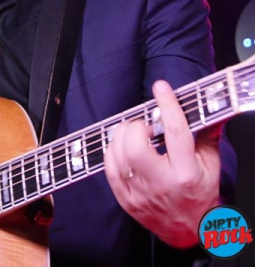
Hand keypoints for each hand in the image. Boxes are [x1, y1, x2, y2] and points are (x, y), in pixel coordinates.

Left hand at [104, 80, 220, 246]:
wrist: (189, 232)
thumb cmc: (200, 193)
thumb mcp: (211, 164)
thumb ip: (208, 135)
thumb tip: (211, 111)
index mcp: (186, 173)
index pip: (176, 132)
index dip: (167, 106)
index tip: (161, 88)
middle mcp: (161, 184)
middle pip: (136, 146)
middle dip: (136, 127)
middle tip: (144, 125)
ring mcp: (141, 194)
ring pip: (119, 156)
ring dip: (122, 136)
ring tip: (133, 133)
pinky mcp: (126, 200)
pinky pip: (109, 170)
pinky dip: (112, 152)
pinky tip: (122, 148)